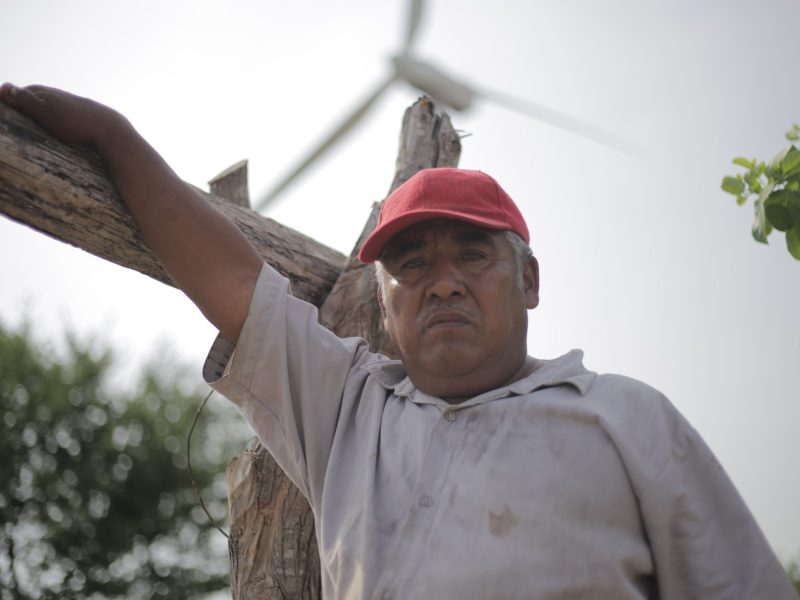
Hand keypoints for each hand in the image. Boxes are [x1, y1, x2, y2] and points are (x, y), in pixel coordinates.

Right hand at [0, 83, 125, 148]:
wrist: (109, 129)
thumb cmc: (76, 123)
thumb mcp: (47, 113)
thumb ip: (25, 101)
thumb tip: (2, 87)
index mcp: (40, 91)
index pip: (12, 95)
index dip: (7, 107)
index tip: (5, 124)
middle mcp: (51, 93)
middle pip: (27, 101)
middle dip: (18, 110)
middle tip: (12, 128)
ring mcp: (64, 103)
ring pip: (42, 109)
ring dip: (33, 116)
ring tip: (27, 131)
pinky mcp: (75, 114)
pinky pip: (55, 117)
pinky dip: (49, 122)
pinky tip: (49, 132)